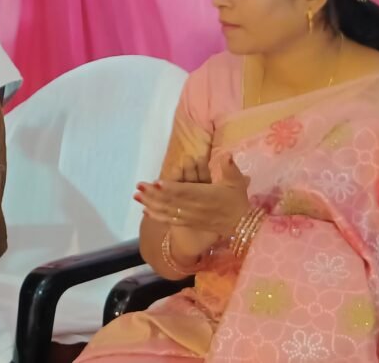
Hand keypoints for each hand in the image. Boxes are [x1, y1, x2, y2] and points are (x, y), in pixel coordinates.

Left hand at [136, 152, 251, 236]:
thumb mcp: (237, 182)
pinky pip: (170, 220)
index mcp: (205, 195)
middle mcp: (194, 207)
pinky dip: (158, 216)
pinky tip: (146, 211)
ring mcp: (190, 216)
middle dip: (154, 194)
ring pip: (167, 210)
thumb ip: (230, 168)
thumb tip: (228, 154)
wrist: (242, 224)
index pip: (185, 191)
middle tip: (138, 186)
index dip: (171, 188)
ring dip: (151, 203)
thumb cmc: (237, 201)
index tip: (157, 183)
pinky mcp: (188, 223)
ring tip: (136, 196)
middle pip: (171, 201)